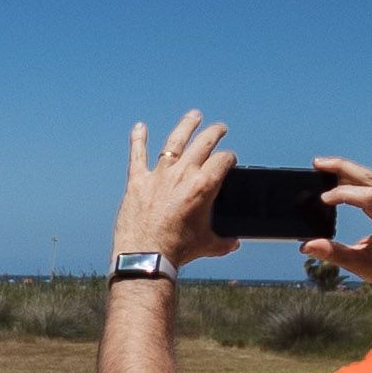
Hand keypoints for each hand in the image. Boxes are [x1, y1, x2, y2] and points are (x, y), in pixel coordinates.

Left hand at [114, 113, 236, 264]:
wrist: (147, 256)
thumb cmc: (178, 250)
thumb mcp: (208, 245)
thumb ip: (224, 241)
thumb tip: (233, 243)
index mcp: (204, 186)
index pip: (223, 160)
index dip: (229, 159)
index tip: (229, 160)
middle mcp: (183, 174)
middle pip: (204, 143)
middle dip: (215, 133)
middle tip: (220, 128)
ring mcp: (159, 175)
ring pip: (175, 142)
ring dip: (186, 126)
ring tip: (194, 116)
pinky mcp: (138, 181)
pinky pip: (137, 155)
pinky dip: (138, 139)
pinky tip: (139, 127)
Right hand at [305, 159, 371, 317]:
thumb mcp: (361, 265)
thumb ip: (333, 253)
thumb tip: (306, 246)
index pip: (368, 197)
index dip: (344, 194)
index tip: (322, 200)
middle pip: (369, 177)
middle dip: (342, 168)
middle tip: (316, 163)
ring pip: (370, 176)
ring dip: (346, 169)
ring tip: (321, 166)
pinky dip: (354, 177)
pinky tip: (337, 176)